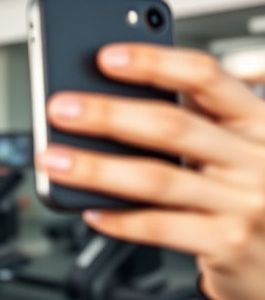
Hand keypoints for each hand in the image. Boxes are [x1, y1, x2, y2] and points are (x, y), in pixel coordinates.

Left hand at [39, 43, 264, 299]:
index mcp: (258, 121)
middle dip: (107, 114)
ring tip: (55, 159)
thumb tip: (109, 100)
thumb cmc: (244, 199)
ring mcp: (247, 202)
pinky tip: (89, 210)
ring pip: (157, 177)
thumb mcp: (235, 152)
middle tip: (60, 108)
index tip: (106, 57)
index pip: (206, 76)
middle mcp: (259, 157)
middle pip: (172, 125)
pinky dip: (120, 219)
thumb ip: (194, 125)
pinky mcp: (230, 243)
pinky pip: (161, 226)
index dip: (154, 63)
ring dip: (97, 168)